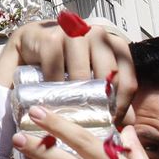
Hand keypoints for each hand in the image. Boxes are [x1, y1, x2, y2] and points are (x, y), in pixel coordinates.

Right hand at [0, 19, 136, 123]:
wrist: (29, 45)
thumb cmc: (62, 64)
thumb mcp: (90, 80)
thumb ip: (110, 97)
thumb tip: (128, 124)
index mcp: (112, 45)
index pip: (127, 78)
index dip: (122, 105)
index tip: (112, 122)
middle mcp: (97, 34)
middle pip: (107, 75)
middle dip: (98, 102)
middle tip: (88, 120)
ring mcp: (73, 33)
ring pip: (82, 74)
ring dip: (74, 96)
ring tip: (68, 112)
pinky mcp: (50, 37)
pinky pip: (55, 69)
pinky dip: (52, 86)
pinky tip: (49, 97)